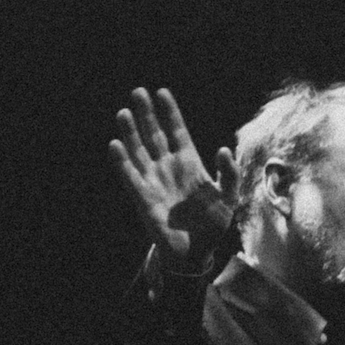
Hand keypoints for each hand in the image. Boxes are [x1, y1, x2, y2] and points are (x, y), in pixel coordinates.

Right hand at [108, 86, 239, 270]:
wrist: (196, 253)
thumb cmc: (212, 225)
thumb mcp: (228, 197)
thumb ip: (228, 173)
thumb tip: (223, 149)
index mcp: (189, 163)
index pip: (177, 131)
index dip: (169, 112)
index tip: (161, 92)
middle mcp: (168, 167)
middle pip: (154, 135)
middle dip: (146, 114)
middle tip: (137, 92)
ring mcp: (154, 181)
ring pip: (139, 151)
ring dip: (131, 132)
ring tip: (124, 112)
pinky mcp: (143, 197)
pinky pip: (129, 176)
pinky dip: (122, 161)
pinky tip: (115, 145)